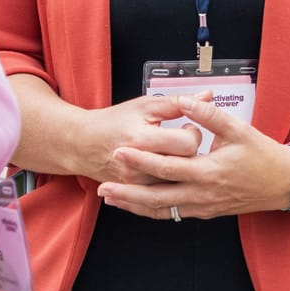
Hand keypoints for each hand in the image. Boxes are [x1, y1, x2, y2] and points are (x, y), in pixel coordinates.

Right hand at [64, 94, 203, 185]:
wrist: (83, 144)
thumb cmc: (113, 123)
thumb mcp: (144, 105)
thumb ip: (177, 102)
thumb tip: (206, 96)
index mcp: (142, 139)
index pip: (186, 144)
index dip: (192, 133)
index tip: (186, 127)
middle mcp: (139, 165)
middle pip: (184, 165)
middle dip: (189, 152)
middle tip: (180, 141)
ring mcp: (137, 183)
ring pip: (177, 183)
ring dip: (181, 169)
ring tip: (172, 155)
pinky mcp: (135, 194)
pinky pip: (164, 195)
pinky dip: (170, 183)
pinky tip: (167, 172)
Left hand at [97, 94, 289, 218]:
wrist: (284, 184)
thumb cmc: (263, 155)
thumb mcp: (239, 130)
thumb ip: (209, 115)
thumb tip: (186, 99)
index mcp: (209, 172)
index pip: (167, 168)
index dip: (141, 161)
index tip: (120, 152)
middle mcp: (203, 194)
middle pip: (157, 197)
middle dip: (128, 193)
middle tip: (103, 185)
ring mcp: (203, 207)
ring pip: (162, 211)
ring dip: (134, 206)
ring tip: (110, 199)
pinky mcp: (205, 212)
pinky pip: (173, 214)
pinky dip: (151, 211)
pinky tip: (135, 206)